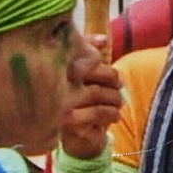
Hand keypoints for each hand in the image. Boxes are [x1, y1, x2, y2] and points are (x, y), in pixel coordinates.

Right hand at [57, 39, 123, 160]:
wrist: (65, 133)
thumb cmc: (70, 96)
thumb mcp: (77, 70)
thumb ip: (87, 50)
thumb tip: (104, 39)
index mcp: (55, 63)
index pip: (82, 52)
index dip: (98, 58)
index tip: (109, 72)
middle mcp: (53, 80)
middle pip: (93, 70)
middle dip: (111, 78)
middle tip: (119, 85)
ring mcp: (59, 100)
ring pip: (98, 92)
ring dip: (114, 97)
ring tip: (119, 101)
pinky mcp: (67, 120)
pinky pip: (98, 111)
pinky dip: (111, 113)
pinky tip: (115, 115)